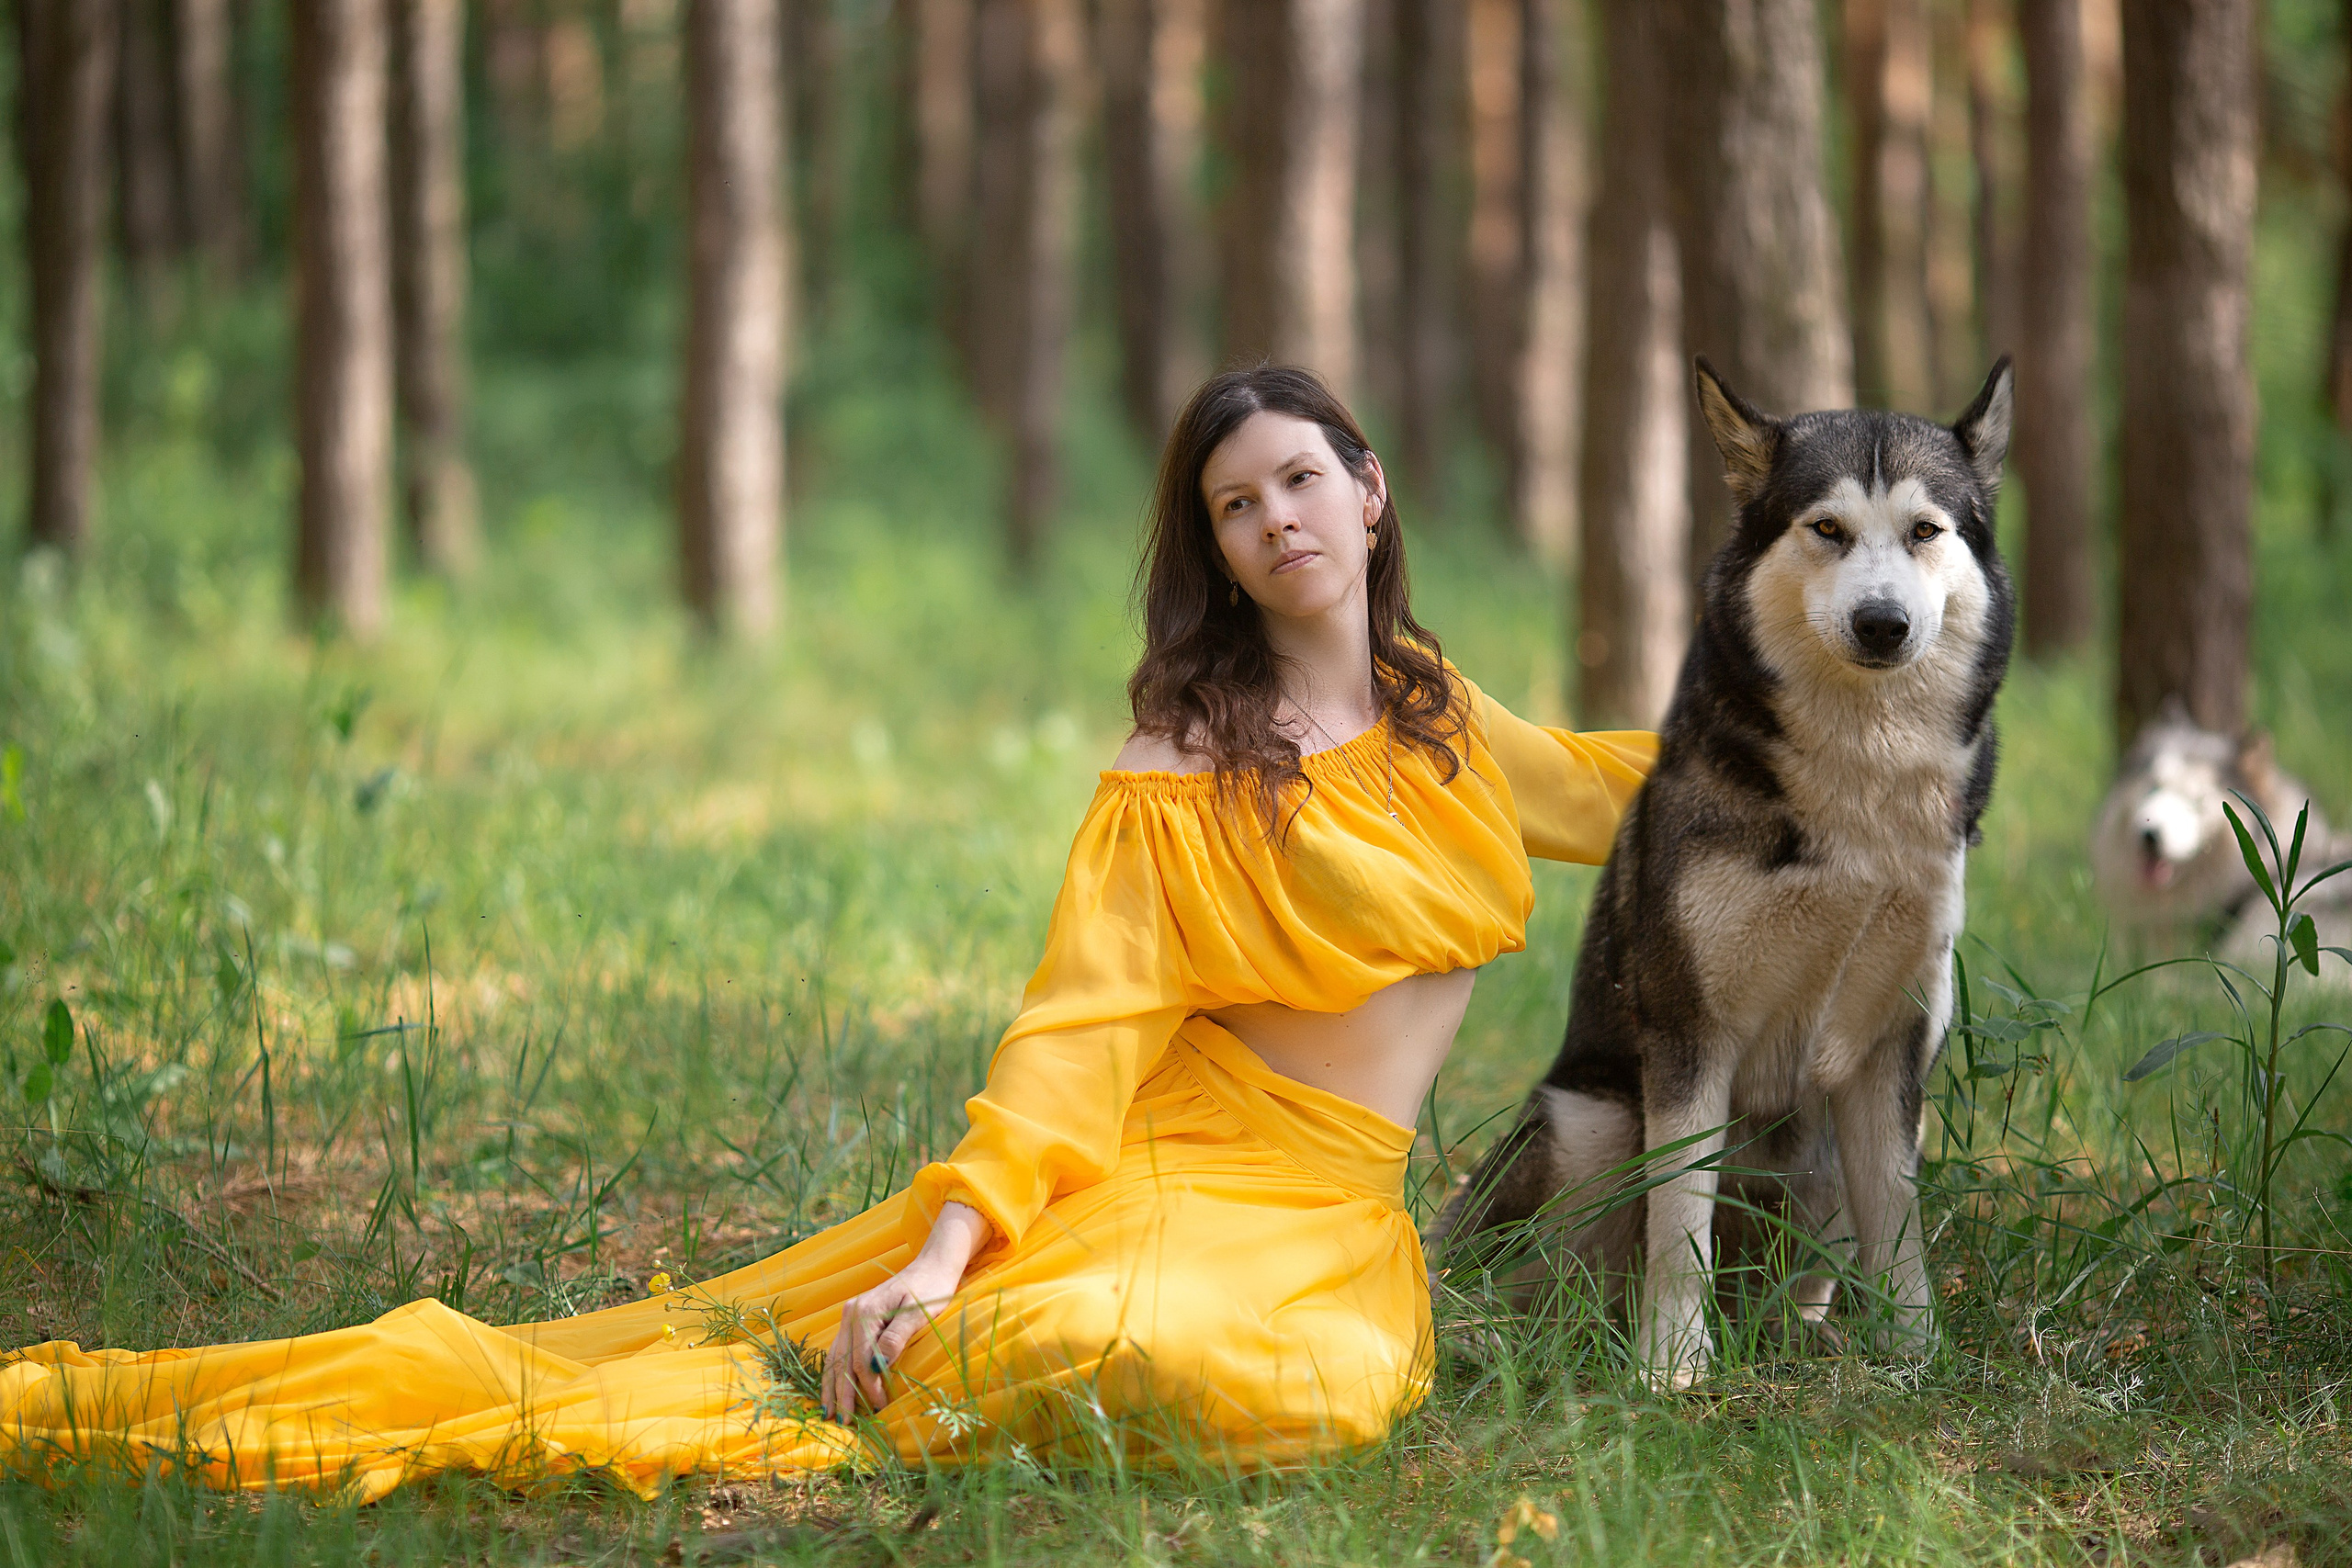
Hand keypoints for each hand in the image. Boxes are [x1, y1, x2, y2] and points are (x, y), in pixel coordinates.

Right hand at [821, 1200, 987, 1421]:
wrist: (932, 1266)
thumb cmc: (931, 1289)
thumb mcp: (918, 1314)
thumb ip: (896, 1339)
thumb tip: (878, 1367)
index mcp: (866, 1312)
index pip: (861, 1360)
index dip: (869, 1387)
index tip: (879, 1408)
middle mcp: (851, 1313)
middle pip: (841, 1361)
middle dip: (842, 1394)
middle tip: (844, 1424)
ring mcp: (850, 1315)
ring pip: (834, 1357)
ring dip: (832, 1386)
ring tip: (829, 1412)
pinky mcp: (854, 1318)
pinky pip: (838, 1349)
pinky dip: (834, 1371)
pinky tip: (832, 1387)